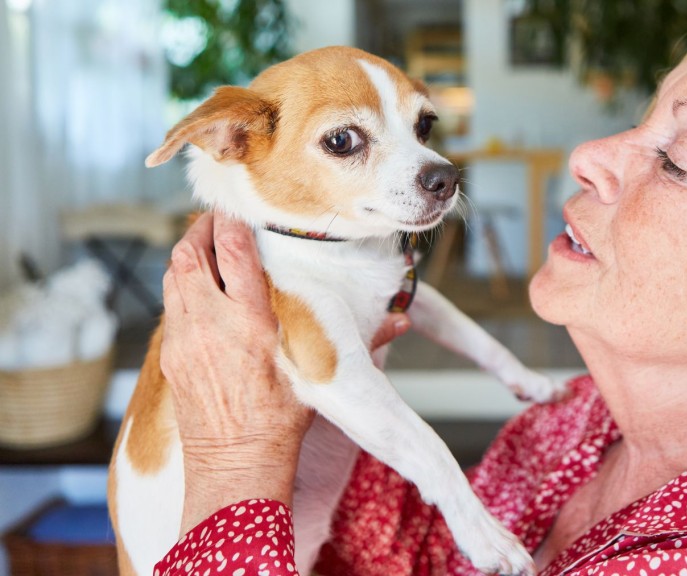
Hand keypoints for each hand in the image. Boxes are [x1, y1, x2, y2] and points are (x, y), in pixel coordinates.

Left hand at [160, 212, 409, 534]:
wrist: (237, 463)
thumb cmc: (282, 421)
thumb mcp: (320, 375)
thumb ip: (360, 342)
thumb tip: (401, 321)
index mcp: (252, 323)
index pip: (235, 253)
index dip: (233, 223)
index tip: (240, 210)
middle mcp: (212, 324)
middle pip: (190, 255)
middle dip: (200, 230)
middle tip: (216, 219)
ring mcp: (185, 339)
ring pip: (172, 276)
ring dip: (187, 256)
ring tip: (204, 247)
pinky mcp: (170, 355)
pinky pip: (168, 306)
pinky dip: (180, 287)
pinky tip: (198, 290)